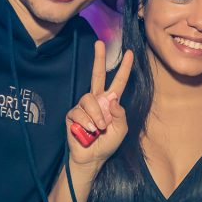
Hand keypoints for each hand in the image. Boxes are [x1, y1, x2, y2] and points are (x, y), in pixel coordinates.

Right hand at [66, 41, 133, 165]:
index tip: (129, 53)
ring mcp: (83, 106)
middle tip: (100, 43)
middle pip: (96, 75)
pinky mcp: (72, 114)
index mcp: (110, 102)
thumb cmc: (107, 143)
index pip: (118, 82)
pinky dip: (86, 122)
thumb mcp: (121, 130)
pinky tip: (88, 130)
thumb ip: (120, 114)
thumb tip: (113, 99)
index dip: (124, 68)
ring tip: (98, 128)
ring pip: (89, 99)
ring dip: (96, 115)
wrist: (92, 157)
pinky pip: (78, 111)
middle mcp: (96, 100)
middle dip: (99, 58)